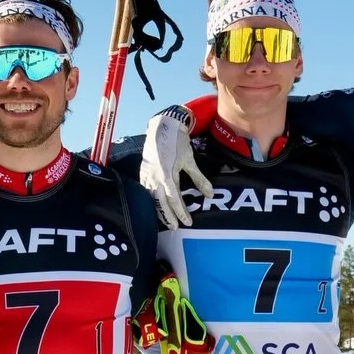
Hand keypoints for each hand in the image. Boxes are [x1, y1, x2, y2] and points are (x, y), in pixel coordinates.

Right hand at [139, 107, 212, 229]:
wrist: (162, 126)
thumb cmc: (177, 142)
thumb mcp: (190, 160)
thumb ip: (199, 178)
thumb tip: (209, 193)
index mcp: (167, 175)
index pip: (174, 200)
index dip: (181, 212)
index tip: (188, 222)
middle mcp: (155, 177)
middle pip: (161, 203)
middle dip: (168, 216)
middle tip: (175, 227)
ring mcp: (147, 175)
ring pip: (152, 198)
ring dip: (159, 210)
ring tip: (166, 220)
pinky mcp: (144, 171)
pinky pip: (146, 190)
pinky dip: (151, 199)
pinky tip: (155, 204)